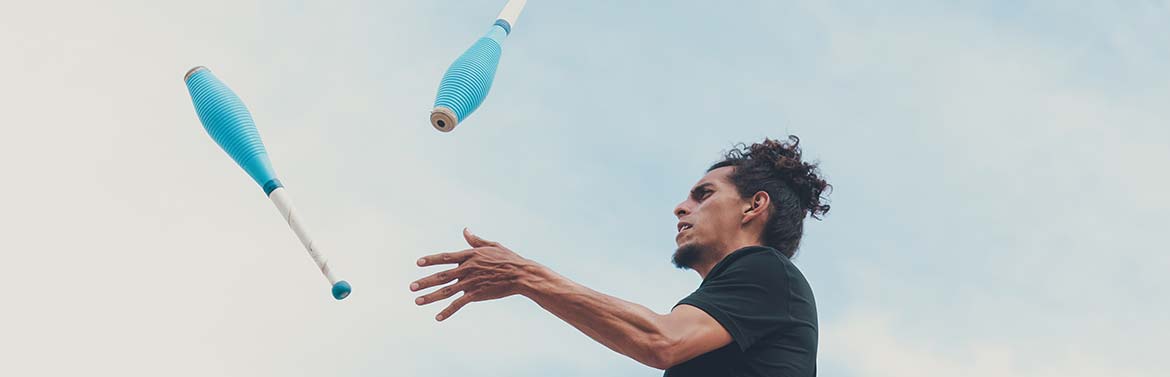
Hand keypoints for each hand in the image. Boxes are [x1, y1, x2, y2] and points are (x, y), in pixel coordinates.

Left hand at [411, 228, 535, 320]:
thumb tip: (465, 230)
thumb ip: (476, 240)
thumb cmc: (509, 259)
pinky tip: (437, 317)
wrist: (521, 275)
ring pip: (446, 291)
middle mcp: (467, 268)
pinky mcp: (476, 294)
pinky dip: (447, 311)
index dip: (431, 260)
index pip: (445, 257)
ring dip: (430, 297)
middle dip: (425, 282)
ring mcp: (471, 282)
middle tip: (411, 287)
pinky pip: (458, 303)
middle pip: (441, 276)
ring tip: (417, 301)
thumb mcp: (492, 245)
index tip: (418, 263)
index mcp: (470, 255)